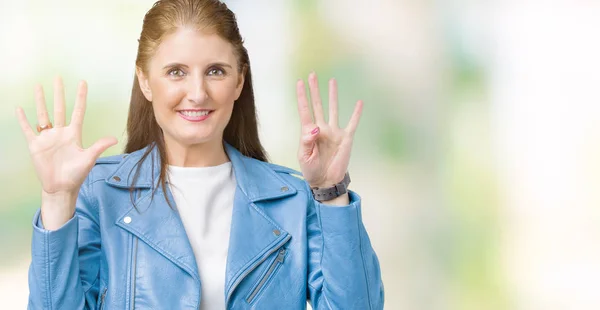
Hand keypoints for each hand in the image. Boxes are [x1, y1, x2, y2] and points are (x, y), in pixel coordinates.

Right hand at [16, 77, 116, 228]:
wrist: (60, 187)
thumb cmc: (76, 174)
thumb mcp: (88, 159)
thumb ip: (99, 147)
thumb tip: (114, 139)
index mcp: (74, 134)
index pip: (77, 111)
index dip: (80, 97)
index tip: (82, 83)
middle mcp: (60, 132)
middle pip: (59, 108)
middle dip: (59, 93)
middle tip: (58, 77)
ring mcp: (47, 138)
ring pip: (43, 115)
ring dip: (40, 101)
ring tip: (38, 86)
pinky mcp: (35, 145)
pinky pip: (28, 129)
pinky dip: (23, 119)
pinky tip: (19, 108)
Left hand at [296, 72, 362, 188]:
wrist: (325, 181)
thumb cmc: (311, 169)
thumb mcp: (304, 157)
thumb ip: (307, 141)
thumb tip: (315, 128)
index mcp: (308, 132)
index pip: (304, 110)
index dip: (302, 96)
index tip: (299, 82)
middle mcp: (321, 128)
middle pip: (317, 105)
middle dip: (314, 90)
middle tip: (312, 75)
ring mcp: (334, 132)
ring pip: (333, 109)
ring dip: (332, 95)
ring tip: (332, 81)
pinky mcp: (345, 138)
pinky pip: (352, 123)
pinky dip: (356, 113)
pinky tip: (360, 102)